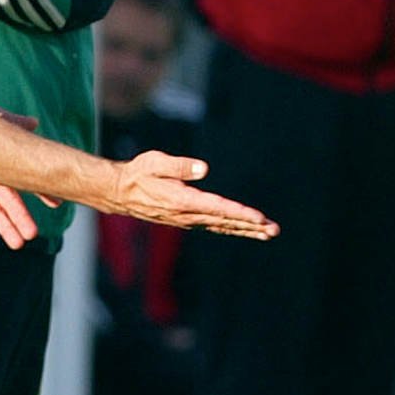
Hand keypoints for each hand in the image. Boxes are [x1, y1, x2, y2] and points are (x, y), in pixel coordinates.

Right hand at [104, 150, 279, 239]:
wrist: (120, 193)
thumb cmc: (138, 173)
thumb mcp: (154, 162)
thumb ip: (178, 165)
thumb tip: (203, 168)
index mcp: (182, 200)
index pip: (217, 208)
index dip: (239, 213)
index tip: (259, 218)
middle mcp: (187, 214)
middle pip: (225, 222)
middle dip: (251, 226)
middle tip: (274, 230)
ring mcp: (187, 220)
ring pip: (222, 227)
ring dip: (246, 230)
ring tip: (268, 233)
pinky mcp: (187, 219)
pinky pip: (214, 226)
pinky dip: (232, 228)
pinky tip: (246, 231)